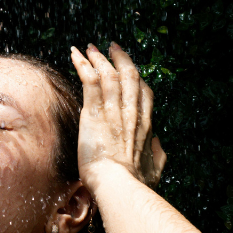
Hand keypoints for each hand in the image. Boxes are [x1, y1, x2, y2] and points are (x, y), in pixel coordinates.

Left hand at [71, 42, 165, 192]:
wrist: (119, 185)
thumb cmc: (135, 182)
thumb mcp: (155, 167)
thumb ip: (157, 152)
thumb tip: (157, 142)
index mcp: (146, 124)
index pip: (143, 93)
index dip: (136, 79)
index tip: (129, 70)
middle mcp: (132, 112)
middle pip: (129, 76)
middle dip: (120, 58)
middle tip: (111, 47)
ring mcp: (113, 110)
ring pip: (108, 74)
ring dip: (98, 58)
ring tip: (89, 47)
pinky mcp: (94, 112)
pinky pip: (89, 81)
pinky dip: (81, 65)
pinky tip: (75, 54)